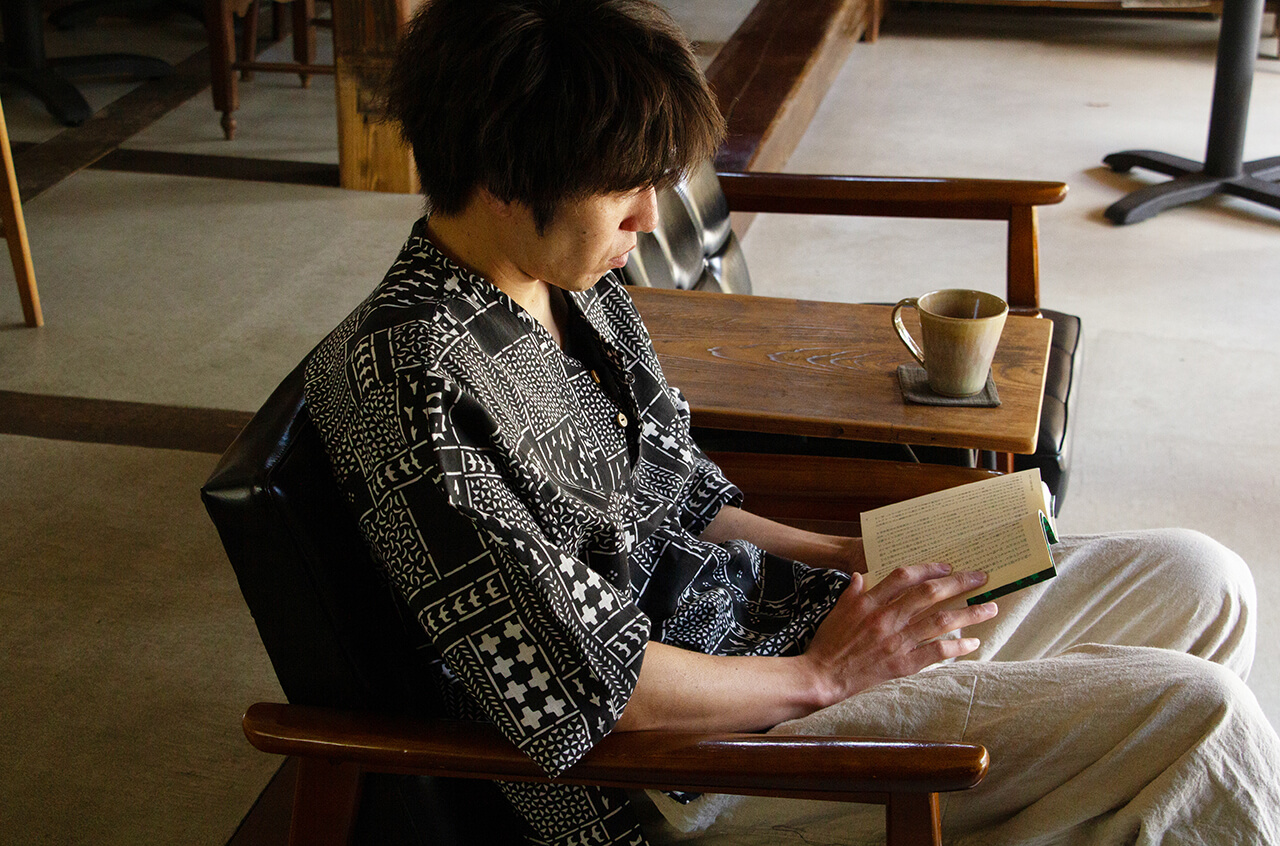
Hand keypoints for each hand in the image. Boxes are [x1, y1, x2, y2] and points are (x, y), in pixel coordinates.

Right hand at [802, 562, 997, 707]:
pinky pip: (936, 652)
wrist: (822, 676)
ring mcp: (897, 641)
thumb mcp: (836, 610)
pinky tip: (973, 643)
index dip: (929, 568)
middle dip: (959, 583)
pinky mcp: (902, 664)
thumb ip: (853, 591)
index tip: (947, 567)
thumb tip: (862, 575)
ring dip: (969, 613)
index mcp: (870, 601)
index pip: (904, 576)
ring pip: (941, 621)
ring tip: (989, 608)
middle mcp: (886, 618)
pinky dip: (957, 646)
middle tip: (981, 578)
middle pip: (930, 594)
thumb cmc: (827, 643)